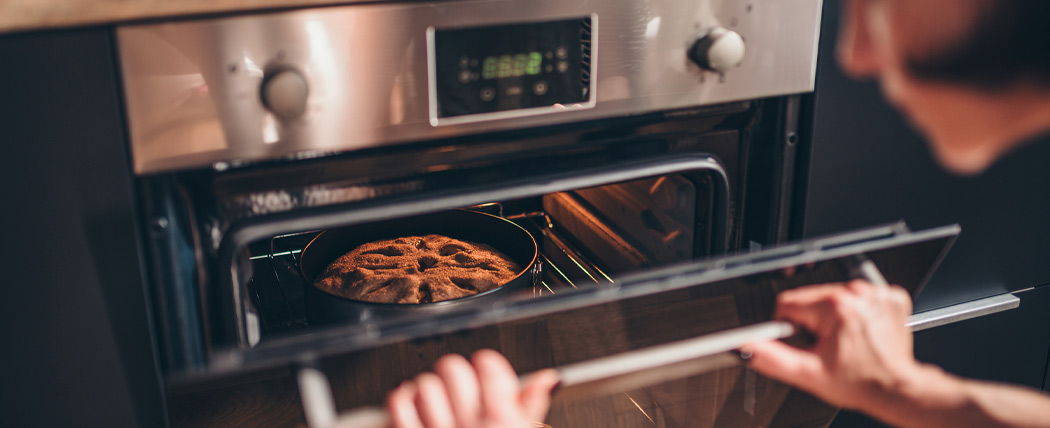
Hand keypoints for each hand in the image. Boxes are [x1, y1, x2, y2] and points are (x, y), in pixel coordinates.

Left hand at [387, 349, 559, 427]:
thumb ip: (531, 409)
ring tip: (437, 397)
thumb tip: (546, 380)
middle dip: (458, 374)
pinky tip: (411, 404)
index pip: (488, 366)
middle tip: (463, 386)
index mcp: (503, 423)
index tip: (488, 373)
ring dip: (429, 387)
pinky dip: (402, 400)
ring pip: (424, 385)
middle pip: (453, 369)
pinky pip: (399, 406)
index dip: (488, 366)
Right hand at [745, 280, 923, 410]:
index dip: (790, 327)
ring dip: (833, 317)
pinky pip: (859, 297)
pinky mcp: (889, 296)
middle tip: (827, 346)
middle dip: (813, 322)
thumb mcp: (809, 374)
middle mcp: (856, 294)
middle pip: (811, 298)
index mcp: (834, 307)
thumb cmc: (860, 383)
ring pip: (832, 296)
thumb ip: (773, 357)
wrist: (896, 390)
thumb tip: (749, 346)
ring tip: (845, 341)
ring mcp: (875, 294)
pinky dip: (857, 313)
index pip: (788, 303)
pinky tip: (861, 332)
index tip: (806, 342)